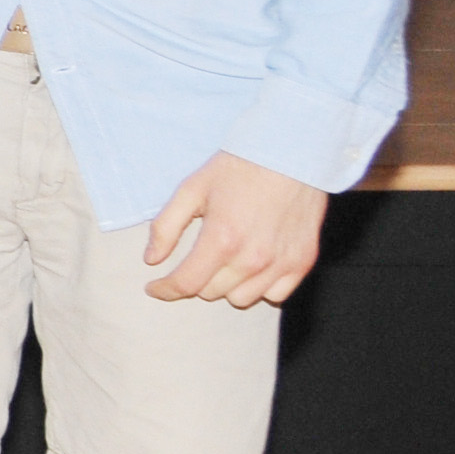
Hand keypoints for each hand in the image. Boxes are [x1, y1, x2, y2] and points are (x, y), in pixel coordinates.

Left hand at [143, 151, 327, 307]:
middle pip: (212, 293)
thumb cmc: (238, 169)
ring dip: (227, 286)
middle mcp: (252, 258)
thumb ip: (166, 227)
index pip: (187, 284)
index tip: (155, 288)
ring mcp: (281, 263)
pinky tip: (253, 267)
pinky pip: (275, 295)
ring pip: (242, 299)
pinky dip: (260, 287)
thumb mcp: (191, 190)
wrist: (290, 155)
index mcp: (222, 239)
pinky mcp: (302, 262)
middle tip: (198, 257)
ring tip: (227, 260)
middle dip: (197, 279)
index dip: (165, 290)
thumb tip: (151, 260)